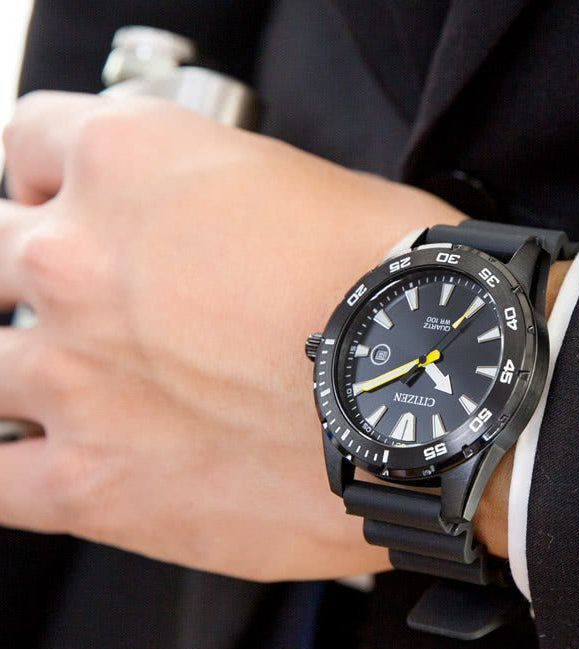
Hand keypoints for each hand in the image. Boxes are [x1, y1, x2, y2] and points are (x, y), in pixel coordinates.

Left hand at [0, 91, 465, 580]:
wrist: (446, 400)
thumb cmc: (398, 294)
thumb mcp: (306, 192)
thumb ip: (217, 203)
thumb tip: (205, 236)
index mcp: (134, 166)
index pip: (28, 146)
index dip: (47, 181)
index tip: (64, 206)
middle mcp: (82, 265)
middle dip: (29, 273)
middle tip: (84, 304)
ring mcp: (75, 378)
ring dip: (17, 370)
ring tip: (76, 386)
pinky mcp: (94, 485)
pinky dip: (6, 466)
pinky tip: (35, 460)